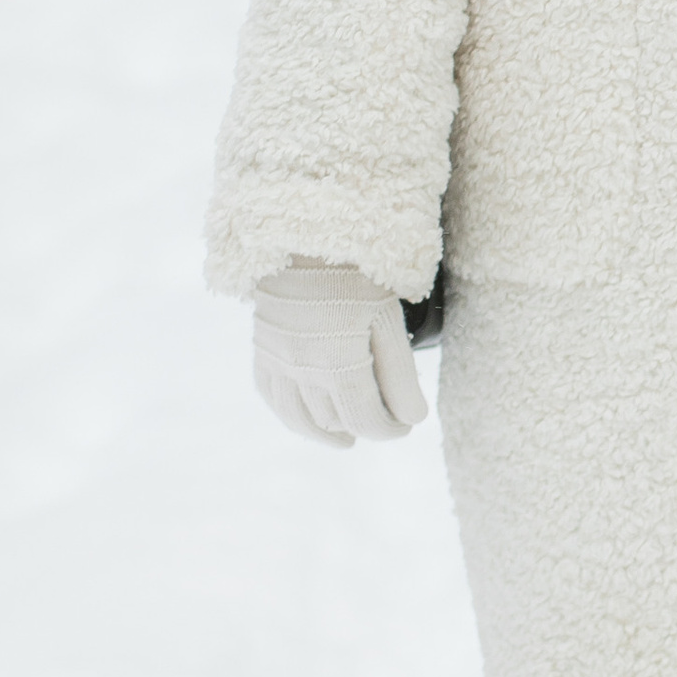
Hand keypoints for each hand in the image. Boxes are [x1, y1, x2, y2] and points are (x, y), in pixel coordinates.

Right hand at [253, 261, 429, 449]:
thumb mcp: (388, 320)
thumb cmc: (357, 275)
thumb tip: (413, 419)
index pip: (366, 419)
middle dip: (364, 427)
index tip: (406, 425)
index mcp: (337, 362)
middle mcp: (302, 369)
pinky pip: (271, 395)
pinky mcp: (263, 349)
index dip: (390, 430)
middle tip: (385, 422)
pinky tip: (307, 417)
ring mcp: (277, 361)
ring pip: (298, 417)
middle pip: (335, 420)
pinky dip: (290, 414)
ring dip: (324, 433)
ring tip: (346, 439)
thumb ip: (399, 374)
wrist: (306, 238)